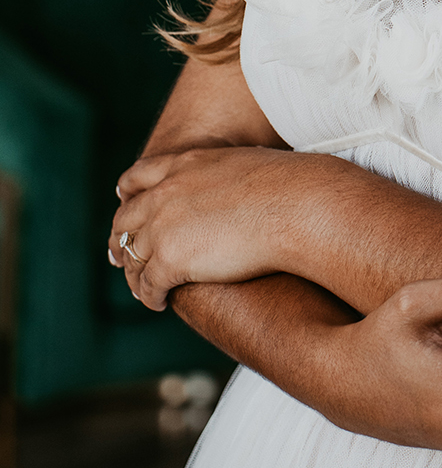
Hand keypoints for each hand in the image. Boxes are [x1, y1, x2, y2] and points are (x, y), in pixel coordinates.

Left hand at [110, 145, 320, 309]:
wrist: (296, 205)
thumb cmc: (289, 186)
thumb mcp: (247, 164)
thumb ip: (226, 175)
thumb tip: (244, 181)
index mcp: (183, 164)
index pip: (138, 176)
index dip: (127, 194)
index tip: (123, 203)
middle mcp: (165, 193)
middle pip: (126, 220)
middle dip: (120, 240)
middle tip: (119, 256)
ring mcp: (163, 226)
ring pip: (134, 256)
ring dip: (134, 274)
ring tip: (141, 288)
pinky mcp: (170, 260)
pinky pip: (148, 284)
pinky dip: (150, 296)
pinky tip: (159, 303)